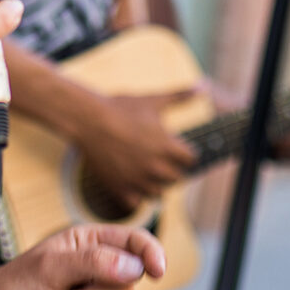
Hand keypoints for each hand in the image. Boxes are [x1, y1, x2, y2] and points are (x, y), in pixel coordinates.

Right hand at [76, 91, 198, 215]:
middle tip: (160, 157)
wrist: (87, 119)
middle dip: (172, 168)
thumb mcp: (153, 100)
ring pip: (159, 193)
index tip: (175, 146)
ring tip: (146, 169)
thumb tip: (202, 86)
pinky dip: (135, 195)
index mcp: (168, 147)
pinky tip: (130, 180)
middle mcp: (157, 167)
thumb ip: (180, 96)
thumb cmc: (121, 108)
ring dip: (156, 183)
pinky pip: (136, 203)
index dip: (184, 152)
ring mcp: (138, 180)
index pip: (190, 159)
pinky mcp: (120, 188)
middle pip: (177, 178)